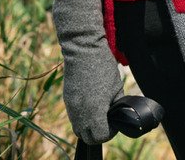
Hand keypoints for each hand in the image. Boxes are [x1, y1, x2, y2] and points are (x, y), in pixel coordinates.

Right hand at [52, 0, 124, 144]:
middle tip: (107, 119)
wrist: (82, 48)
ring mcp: (71, 107)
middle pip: (87, 136)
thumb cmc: (103, 66)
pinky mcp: (67, 99)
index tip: (114, 121)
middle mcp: (79, 113)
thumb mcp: (116, 87)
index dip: (110, 131)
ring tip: (99, 111)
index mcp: (94, 112)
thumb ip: (116, 106)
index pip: (101, 136)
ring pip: (78, 127)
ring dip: (89, 125)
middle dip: (98, 131)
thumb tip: (117, 116)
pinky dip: (82, 115)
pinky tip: (90, 102)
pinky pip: (74, 115)